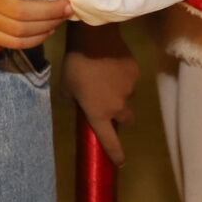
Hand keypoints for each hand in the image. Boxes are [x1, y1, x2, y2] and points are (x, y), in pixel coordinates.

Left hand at [65, 26, 141, 164]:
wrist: (94, 39)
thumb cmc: (75, 66)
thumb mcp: (65, 88)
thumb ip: (73, 101)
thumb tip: (78, 102)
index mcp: (99, 114)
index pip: (110, 141)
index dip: (116, 153)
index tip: (120, 162)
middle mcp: (118, 105)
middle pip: (126, 118)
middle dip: (120, 115)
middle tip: (109, 102)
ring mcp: (129, 88)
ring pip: (128, 95)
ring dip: (119, 92)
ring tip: (106, 74)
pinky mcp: (135, 72)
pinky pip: (130, 79)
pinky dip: (123, 75)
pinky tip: (112, 62)